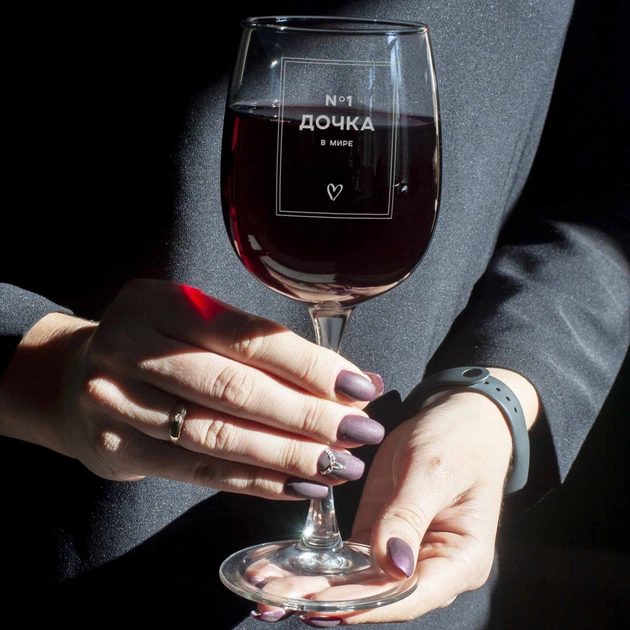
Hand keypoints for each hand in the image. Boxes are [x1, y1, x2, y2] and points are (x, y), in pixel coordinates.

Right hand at [0, 279, 384, 498]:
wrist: (75, 376)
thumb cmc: (159, 343)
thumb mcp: (198, 324)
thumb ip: (266, 350)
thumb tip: (354, 381)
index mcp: (162, 302)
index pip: (249, 337)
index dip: (309, 365)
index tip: (359, 387)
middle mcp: (134, 346)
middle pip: (234, 389)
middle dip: (307, 416)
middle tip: (359, 433)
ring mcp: (118, 400)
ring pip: (217, 436)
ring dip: (287, 456)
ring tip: (339, 466)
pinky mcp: (119, 447)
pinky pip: (199, 471)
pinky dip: (256, 482)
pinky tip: (298, 486)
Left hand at [253, 370, 537, 624]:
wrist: (460, 414)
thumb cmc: (458, 438)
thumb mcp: (431, 471)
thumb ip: (408, 517)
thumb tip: (393, 567)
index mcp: (461, 559)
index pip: (408, 594)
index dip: (363, 605)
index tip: (319, 606)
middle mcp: (433, 566)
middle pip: (378, 595)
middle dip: (327, 602)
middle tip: (276, 601)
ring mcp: (404, 552)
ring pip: (358, 581)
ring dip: (315, 587)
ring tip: (271, 591)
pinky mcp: (381, 534)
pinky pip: (351, 558)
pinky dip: (321, 564)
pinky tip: (288, 568)